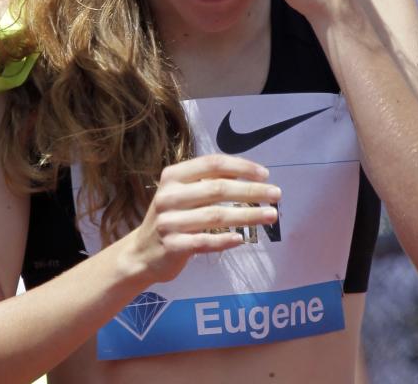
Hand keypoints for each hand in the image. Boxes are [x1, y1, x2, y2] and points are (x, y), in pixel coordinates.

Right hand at [127, 154, 280, 283]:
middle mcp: (169, 195)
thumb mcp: (182, 193)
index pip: (212, 164)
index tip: (265, 174)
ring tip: (270, 215)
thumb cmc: (172, 217)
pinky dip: (225, 240)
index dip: (241, 167)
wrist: (141, 252)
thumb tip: (249, 175)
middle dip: (251, 190)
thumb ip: (208, 182)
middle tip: (276, 195)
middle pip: (218, 188)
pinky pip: (205, 242)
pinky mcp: (172, 246)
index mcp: (173, 176)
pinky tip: (241, 239)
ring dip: (248, 215)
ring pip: (216, 216)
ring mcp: (169, 222)